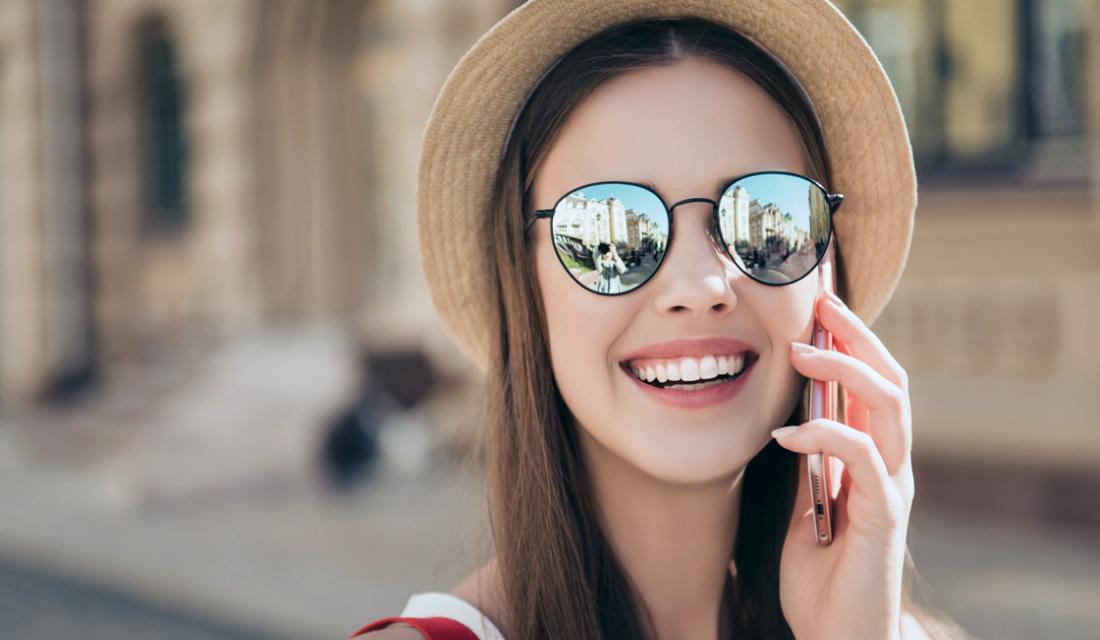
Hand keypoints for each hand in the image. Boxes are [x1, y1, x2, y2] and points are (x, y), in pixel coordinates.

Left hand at [773, 289, 913, 639]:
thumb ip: (810, 464)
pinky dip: (825, 435)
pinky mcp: (884, 516)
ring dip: (844, 370)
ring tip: (799, 350)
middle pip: (890, 382)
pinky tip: (788, 433)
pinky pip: (864, 458)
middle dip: (857, 336)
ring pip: (888, 407)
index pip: (872, 386)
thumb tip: (792, 420)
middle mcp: (891, 466)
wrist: (838, 635)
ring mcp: (892, 488)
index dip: (851, 342)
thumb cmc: (822, 575)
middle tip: (819, 303)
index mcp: (873, 459)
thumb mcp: (806, 505)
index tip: (818, 306)